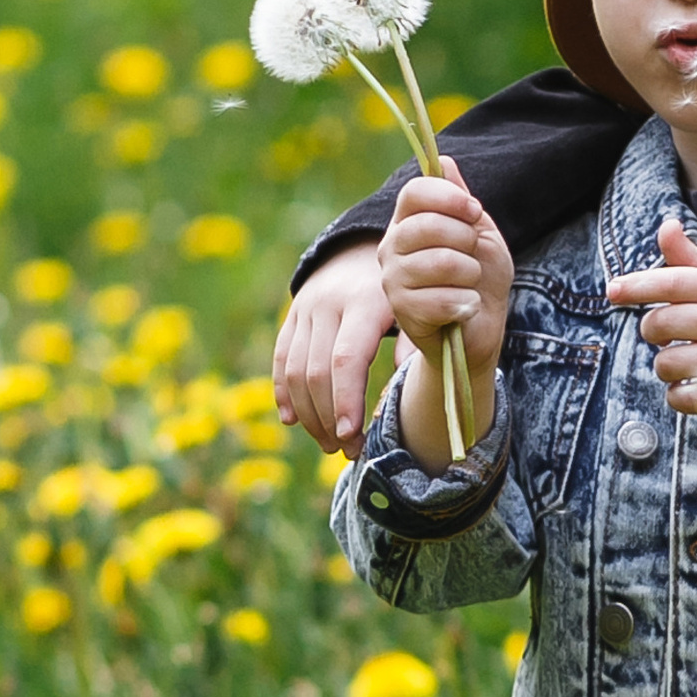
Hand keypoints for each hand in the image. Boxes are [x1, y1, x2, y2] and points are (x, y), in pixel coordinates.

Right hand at [275, 239, 392, 457]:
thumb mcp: (416, 305)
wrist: (364, 245)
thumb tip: (402, 388)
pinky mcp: (291, 314)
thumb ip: (412, 344)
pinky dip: (284, 393)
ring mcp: (304, 309)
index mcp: (365, 302)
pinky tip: (293, 421)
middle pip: (317, 373)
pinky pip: (280, 359)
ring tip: (329, 444)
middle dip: (329, 418)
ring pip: (294, 371)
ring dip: (308, 415)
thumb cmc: (403, 286)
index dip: (345, 401)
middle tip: (347, 451)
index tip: (350, 436)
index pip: (346, 359)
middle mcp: (328, 304)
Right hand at [377, 160, 513, 466]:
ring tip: (469, 283)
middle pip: (428, 225)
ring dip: (470, 274)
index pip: (415, 192)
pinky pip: (442, 298)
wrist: (481, 326)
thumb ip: (460, 199)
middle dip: (466, 240)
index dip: (449, 197)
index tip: (474, 210)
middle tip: (472, 256)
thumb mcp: (479, 232)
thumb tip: (444, 159)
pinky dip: (467, 302)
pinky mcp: (403, 312)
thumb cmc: (480, 277)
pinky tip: (466, 307)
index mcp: (408, 221)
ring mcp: (393, 280)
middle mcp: (392, 247)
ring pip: (441, 262)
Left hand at [607, 219, 696, 483]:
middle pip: (661, 323)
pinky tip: (695, 389)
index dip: (638, 284)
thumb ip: (694, 263)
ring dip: (666, 368)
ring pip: (667, 363)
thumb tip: (666, 225)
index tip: (612, 290)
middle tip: (666, 336)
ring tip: (688, 366)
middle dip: (652, 332)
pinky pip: (682, 397)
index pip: (675, 282)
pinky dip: (679, 396)